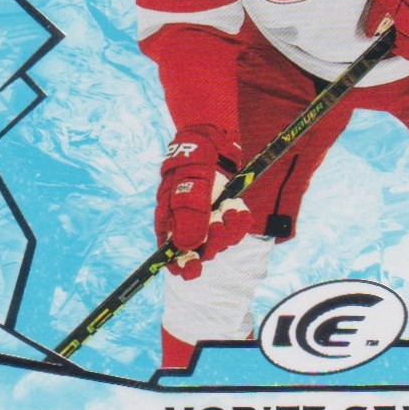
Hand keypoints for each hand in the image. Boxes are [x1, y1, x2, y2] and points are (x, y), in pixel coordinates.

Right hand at [154, 126, 250, 279]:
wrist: (211, 139)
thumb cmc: (193, 162)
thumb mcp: (188, 186)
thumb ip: (188, 215)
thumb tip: (186, 249)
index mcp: (169, 222)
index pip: (171, 256)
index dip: (181, 267)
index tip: (192, 269)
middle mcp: (188, 223)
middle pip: (200, 252)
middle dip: (212, 243)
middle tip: (218, 225)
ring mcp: (208, 218)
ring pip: (220, 241)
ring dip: (228, 231)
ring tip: (228, 209)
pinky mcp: (224, 211)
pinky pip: (234, 227)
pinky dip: (239, 220)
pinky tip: (237, 207)